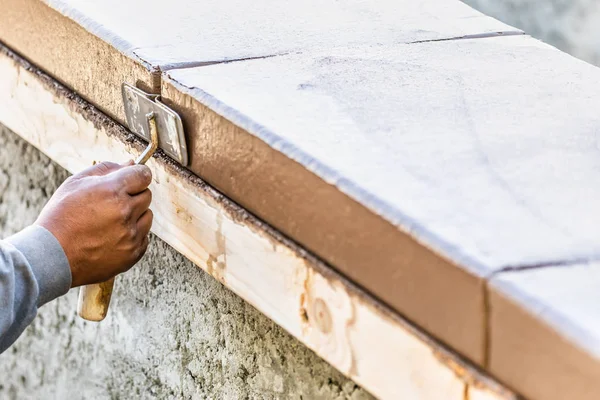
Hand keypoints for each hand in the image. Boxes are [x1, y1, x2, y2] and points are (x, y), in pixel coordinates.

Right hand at [36, 161, 152, 286]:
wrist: (52, 256)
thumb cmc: (60, 217)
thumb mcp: (76, 184)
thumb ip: (106, 169)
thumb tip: (131, 163)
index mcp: (113, 191)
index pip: (144, 175)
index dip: (138, 175)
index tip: (133, 179)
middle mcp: (126, 212)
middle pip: (146, 195)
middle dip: (133, 196)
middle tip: (112, 204)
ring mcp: (131, 234)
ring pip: (147, 216)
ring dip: (135, 216)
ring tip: (110, 222)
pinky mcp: (133, 252)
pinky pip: (143, 237)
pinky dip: (133, 235)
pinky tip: (112, 237)